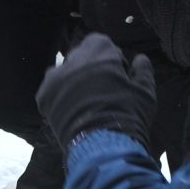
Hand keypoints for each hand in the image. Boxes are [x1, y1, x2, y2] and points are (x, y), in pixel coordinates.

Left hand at [35, 33, 156, 156]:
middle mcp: (75, 59)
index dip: (110, 57)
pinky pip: (51, 89)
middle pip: (81, 55)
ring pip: (64, 71)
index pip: (100, 42)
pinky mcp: (44, 96)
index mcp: (100, 51)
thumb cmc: (128, 115)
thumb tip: (141, 58)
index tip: (117, 73)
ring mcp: (56, 77)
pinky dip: (60, 96)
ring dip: (73, 79)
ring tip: (85, 100)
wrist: (103, 146)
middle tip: (102, 88)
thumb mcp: (146, 92)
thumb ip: (143, 70)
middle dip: (91, 67)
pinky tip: (71, 110)